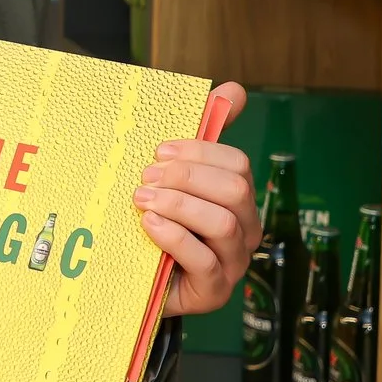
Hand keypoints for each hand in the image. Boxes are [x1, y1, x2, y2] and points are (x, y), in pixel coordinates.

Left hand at [134, 79, 258, 316]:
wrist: (137, 283)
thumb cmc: (159, 225)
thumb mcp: (175, 179)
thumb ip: (203, 137)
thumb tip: (234, 89)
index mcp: (239, 200)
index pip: (236, 164)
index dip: (199, 152)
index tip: (158, 150)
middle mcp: (245, 231)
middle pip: (235, 191)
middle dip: (187, 177)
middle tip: (146, 178)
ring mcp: (232, 263)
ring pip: (222, 223)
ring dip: (178, 205)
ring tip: (141, 201)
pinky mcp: (214, 291)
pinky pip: (204, 260)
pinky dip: (175, 237)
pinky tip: (150, 226)